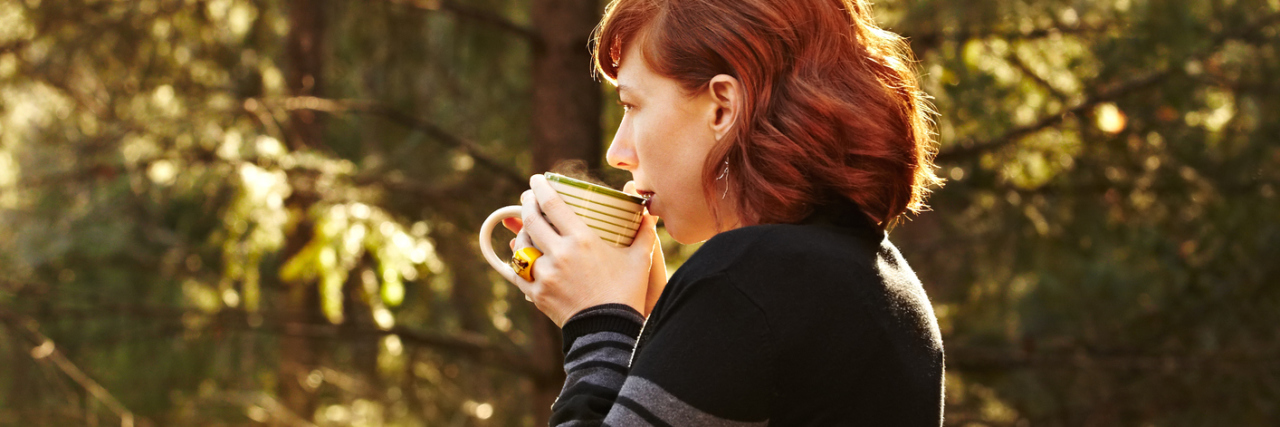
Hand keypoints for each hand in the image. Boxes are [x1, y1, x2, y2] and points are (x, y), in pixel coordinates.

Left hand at [501, 175, 660, 325]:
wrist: (609, 332)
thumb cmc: (626, 293)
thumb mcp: (640, 260)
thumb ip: (644, 233)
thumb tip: (650, 213)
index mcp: (582, 240)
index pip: (552, 204)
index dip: (540, 187)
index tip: (536, 180)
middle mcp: (560, 253)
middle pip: (531, 219)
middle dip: (526, 204)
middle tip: (527, 198)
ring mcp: (545, 274)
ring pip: (521, 246)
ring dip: (521, 233)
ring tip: (527, 228)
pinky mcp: (537, 293)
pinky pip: (519, 272)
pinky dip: (520, 262)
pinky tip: (523, 257)